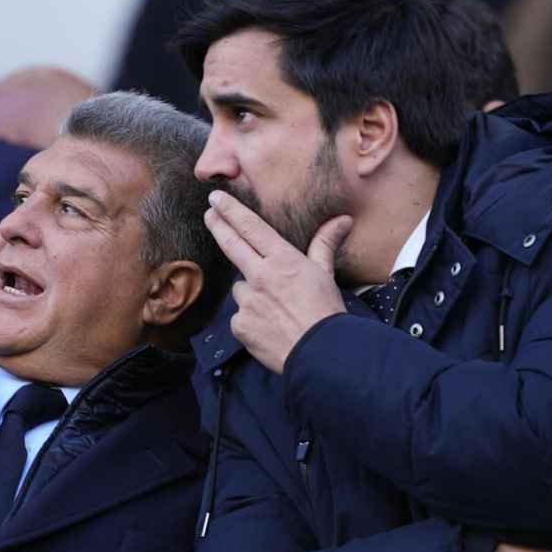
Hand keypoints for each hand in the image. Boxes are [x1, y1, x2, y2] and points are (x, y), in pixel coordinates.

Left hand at [204, 191, 352, 374]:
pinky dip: (251, 319)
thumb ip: (324, 244)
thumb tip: (342, 220)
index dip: (231, 211)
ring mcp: (247, 301)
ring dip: (251, 292)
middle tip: (209, 214)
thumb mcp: (325, 274)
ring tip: (276, 308)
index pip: (251, 228)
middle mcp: (260, 276)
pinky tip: (270, 327)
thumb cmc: (325, 312)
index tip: (215, 198)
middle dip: (217, 226)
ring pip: (241, 288)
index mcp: (282, 260)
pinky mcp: (239, 325)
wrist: (320, 353)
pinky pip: (240, 316)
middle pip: (231, 245)